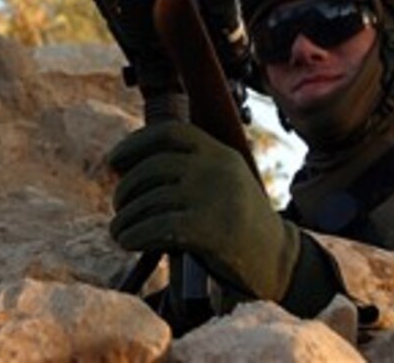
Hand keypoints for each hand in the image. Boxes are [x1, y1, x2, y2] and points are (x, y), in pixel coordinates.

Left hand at [107, 121, 300, 300]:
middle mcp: (217, 168)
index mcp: (220, 153)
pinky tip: (127, 242)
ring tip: (119, 230)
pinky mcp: (211, 230)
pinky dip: (134, 234)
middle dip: (126, 188)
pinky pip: (158, 227)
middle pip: (152, 168)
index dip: (135, 143)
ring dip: (125, 217)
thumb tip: (128, 170)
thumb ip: (187, 170)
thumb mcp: (222, 182)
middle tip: (118, 206)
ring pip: (151, 200)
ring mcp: (215, 197)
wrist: (280, 261)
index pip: (170, 133)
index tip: (114, 161)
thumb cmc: (239, 223)